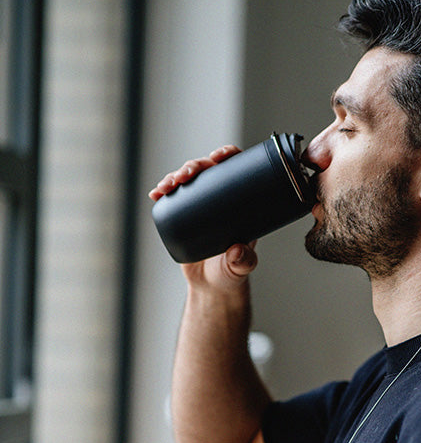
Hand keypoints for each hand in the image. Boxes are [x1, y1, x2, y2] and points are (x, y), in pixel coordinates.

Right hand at [149, 145, 256, 290]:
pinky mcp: (183, 216)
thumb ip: (243, 262)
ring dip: (174, 177)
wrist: (211, 286)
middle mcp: (220, 199)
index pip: (236, 170)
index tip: (218, 157)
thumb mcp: (240, 267)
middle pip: (207, 170)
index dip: (227, 156)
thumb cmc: (231, 273)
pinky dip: (163, 193)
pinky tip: (156, 194)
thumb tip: (237, 251)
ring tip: (166, 187)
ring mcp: (200, 207)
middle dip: (193, 166)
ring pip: (187, 181)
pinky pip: (173, 198)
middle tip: (185, 175)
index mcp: (239, 203)